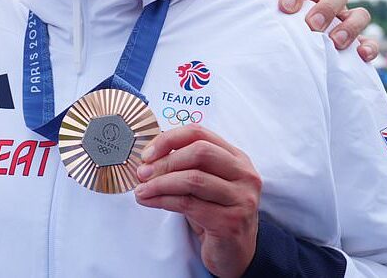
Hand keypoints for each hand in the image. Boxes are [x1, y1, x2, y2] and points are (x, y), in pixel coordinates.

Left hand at [134, 125, 260, 277]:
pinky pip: (188, 204)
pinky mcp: (231, 221)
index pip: (199, 133)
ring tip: (141, 190)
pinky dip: (162, 200)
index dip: (169, 139)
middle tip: (142, 173)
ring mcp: (241, 198)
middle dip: (165, 161)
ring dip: (160, 183)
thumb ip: (184, 166)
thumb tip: (147, 159)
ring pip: (193, 179)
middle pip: (199, 152)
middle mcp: (244, 175)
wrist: (234, 253)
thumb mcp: (203, 184)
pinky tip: (149, 201)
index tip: (148, 154)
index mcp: (237, 158)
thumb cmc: (214, 213)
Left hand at [251, 0, 377, 60]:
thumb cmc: (274, 16)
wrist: (284, 41)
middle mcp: (329, 1)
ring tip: (335, 41)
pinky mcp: (356, 41)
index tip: (284, 7)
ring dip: (350, 26)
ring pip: (360, 14)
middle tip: (311, 25)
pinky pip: (370, 41)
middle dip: (325, 8)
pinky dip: (369, 46)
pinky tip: (361, 55)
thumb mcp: (265, 2)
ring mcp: (344, 20)